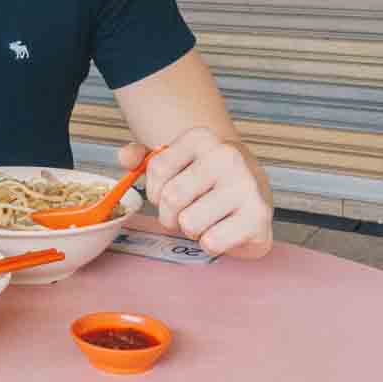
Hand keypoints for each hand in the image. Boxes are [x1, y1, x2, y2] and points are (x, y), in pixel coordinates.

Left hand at [124, 127, 272, 258]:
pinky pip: (211, 242)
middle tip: (189, 210)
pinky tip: (224, 229)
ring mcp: (245, 185)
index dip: (155, 190)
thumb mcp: (175, 160)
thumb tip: (125, 158)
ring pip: (189, 223)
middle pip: (171, 198)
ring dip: (192, 230)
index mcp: (202, 138)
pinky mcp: (257, 216)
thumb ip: (143, 157)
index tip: (170, 190)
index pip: (156, 169)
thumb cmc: (206, 179)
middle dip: (171, 215)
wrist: (252, 192)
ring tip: (209, 219)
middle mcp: (226, 156)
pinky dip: (211, 243)